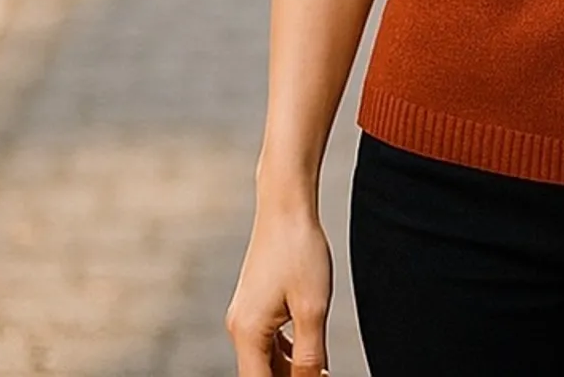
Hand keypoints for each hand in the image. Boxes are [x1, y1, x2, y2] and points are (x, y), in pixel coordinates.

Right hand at [225, 199, 332, 375]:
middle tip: (323, 375)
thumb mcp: (313, 306)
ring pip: (267, 359)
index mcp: (248, 334)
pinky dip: (288, 350)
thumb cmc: (300, 250)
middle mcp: (240, 328)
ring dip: (291, 369)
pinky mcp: (255, 303)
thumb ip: (311, 353)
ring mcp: (246, 314)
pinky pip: (269, 340)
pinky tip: (309, 350)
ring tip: (321, 370)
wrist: (285, 204)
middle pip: (263, 374)